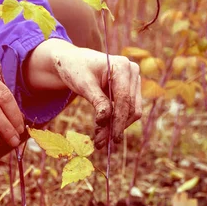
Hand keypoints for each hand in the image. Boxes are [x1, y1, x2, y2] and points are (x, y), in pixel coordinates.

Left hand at [25, 39, 141, 148]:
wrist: (73, 62)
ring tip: (99, 139)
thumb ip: (97, 101)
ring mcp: (133, 81)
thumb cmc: (75, 69)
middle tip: (99, 143)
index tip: (111, 138)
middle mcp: (132, 72)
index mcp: (122, 66)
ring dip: (116, 127)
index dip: (118, 120)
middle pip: (130, 108)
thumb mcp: (83, 85)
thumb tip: (106, 120)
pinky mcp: (131, 90)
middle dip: (115, 127)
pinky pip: (127, 111)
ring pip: (131, 112)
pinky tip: (102, 130)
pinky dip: (116, 122)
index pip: (124, 99)